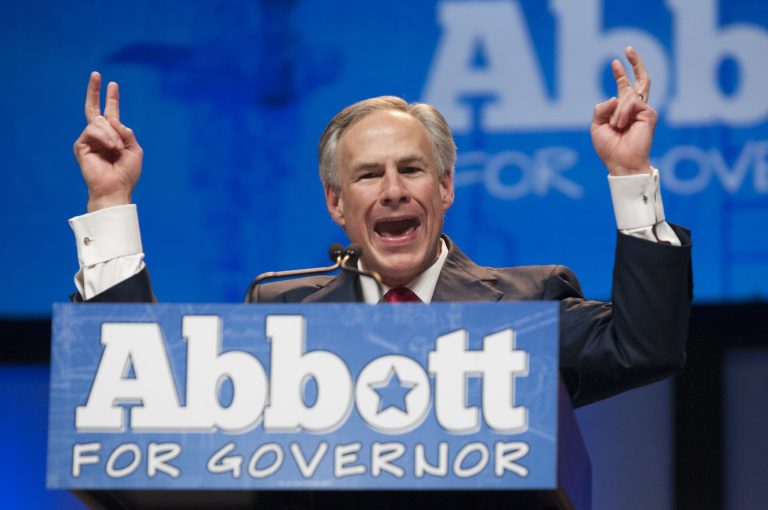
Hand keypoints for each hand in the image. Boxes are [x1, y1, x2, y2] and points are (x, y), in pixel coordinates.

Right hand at [73, 72, 142, 211]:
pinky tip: (111, 147)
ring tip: (117, 148)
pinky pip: (93, 130)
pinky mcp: (81, 145)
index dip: (112, 99)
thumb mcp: (135, 149)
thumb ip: (127, 132)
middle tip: (96, 74)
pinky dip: (105, 137)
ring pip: (99, 122)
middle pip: (93, 108)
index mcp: (114, 136)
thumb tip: (113, 120)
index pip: (111, 113)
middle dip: (95, 91)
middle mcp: (100, 135)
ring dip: (112, 134)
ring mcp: (89, 139)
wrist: (116, 187)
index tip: (112, 84)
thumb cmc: (127, 173)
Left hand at [590, 47, 655, 175]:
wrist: (621, 163)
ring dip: (616, 112)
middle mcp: (635, 108)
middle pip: (640, 81)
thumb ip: (602, 108)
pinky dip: (621, 114)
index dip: (620, 74)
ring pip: (627, 95)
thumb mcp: (597, 126)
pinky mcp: (649, 114)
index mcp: (623, 111)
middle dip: (635, 64)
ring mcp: (643, 110)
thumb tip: (616, 96)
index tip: (614, 62)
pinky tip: (621, 125)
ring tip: (615, 127)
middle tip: (628, 48)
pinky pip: (631, 103)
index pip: (623, 88)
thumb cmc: (610, 148)